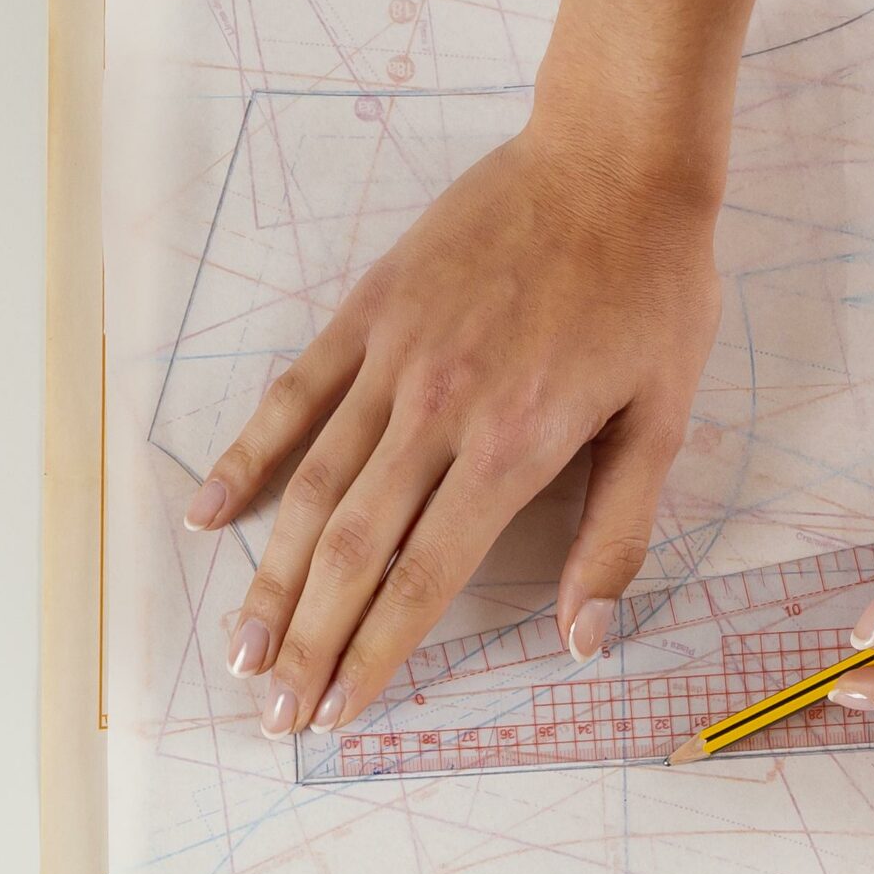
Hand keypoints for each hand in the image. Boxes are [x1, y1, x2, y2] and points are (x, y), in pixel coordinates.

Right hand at [185, 115, 722, 736]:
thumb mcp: (664, 420)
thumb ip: (617, 535)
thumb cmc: (652, 289)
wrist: (616, 159)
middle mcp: (437, 412)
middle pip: (352, 552)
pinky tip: (209, 515)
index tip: (341, 712)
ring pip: (311, 487)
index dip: (376, 653)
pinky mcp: (370, 310)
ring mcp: (393, 358)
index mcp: (512, 449)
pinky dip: (248, 457)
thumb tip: (586, 638)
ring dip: (270, 577)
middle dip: (308, 643)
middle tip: (274, 714)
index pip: (422, 579)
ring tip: (241, 649)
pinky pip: (293, 395)